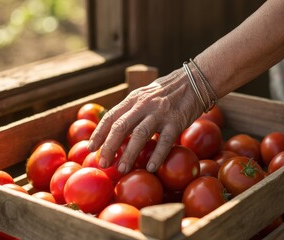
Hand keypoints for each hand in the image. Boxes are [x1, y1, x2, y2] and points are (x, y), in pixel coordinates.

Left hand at [87, 67, 203, 173]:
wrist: (193, 81)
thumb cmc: (165, 94)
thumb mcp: (144, 97)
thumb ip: (130, 111)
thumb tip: (113, 132)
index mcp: (133, 99)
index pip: (111, 117)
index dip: (99, 133)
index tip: (90, 148)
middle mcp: (143, 105)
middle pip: (121, 127)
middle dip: (109, 146)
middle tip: (102, 163)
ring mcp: (160, 113)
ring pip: (140, 134)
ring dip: (129, 153)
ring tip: (121, 169)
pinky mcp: (176, 121)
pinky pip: (165, 140)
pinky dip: (157, 155)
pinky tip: (151, 167)